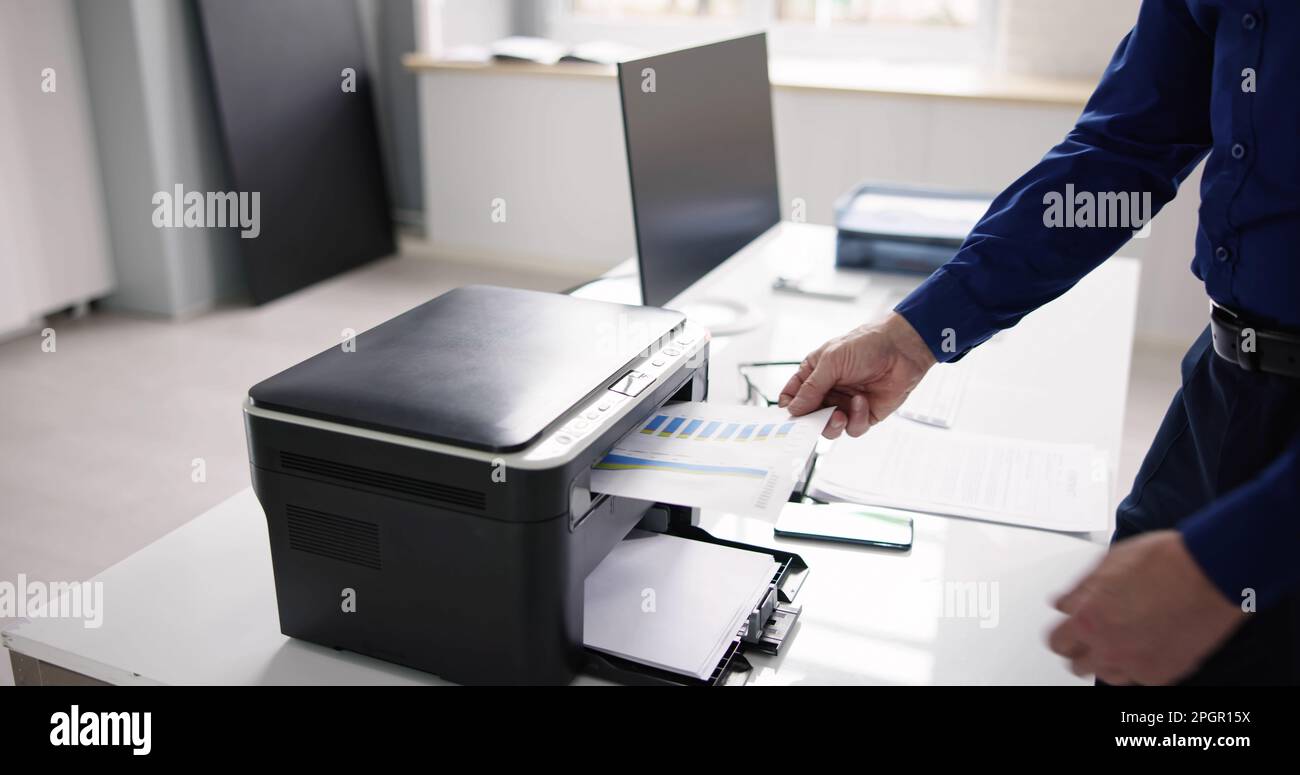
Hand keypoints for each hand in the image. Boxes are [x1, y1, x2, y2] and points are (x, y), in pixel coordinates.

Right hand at [778, 312, 935, 438]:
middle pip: (808, 417)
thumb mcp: (831, 361)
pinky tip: (862, 402)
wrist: (902, 349)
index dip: (788, 408)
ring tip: (839, 414)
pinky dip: (856, 418)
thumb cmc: (866, 344)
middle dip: (811, 422)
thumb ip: (811, 388)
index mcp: (814, 374)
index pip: (792, 397)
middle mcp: (827, 391)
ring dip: (833, 424)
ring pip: (829, 429)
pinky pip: (853, 428)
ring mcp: (845, 404)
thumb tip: (794, 409)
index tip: (788, 417)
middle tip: (814, 421)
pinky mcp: (864, 414)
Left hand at [1048, 530, 1247, 684]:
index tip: (1068, 630)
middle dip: (1082, 650)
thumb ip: (1080, 591)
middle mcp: (1107, 646)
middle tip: (1093, 637)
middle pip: (1076, 664)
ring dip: (1109, 661)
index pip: (1057, 641)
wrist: (1209, 573)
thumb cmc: (1164, 562)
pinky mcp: (1163, 674)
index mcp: (1087, 618)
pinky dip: (1141, 667)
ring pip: (1107, 675)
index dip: (1063, 634)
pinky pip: (1140, 679)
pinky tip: (1148, 647)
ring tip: (1123, 642)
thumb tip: (1063, 603)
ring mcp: (1135, 664)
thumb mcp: (1107, 565)